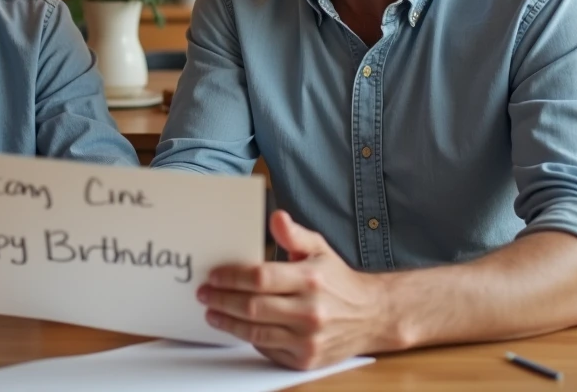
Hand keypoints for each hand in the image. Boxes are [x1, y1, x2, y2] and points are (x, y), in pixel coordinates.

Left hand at [197, 210, 396, 369]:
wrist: (372, 316)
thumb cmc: (339, 280)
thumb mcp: (320, 249)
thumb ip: (294, 235)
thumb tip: (276, 217)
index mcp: (310, 279)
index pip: (260, 278)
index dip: (231, 277)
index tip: (213, 276)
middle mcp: (310, 311)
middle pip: (252, 307)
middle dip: (221, 300)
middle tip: (204, 294)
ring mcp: (308, 339)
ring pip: (255, 333)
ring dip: (228, 323)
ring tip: (212, 313)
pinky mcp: (306, 359)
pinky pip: (267, 350)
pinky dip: (249, 338)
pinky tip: (237, 327)